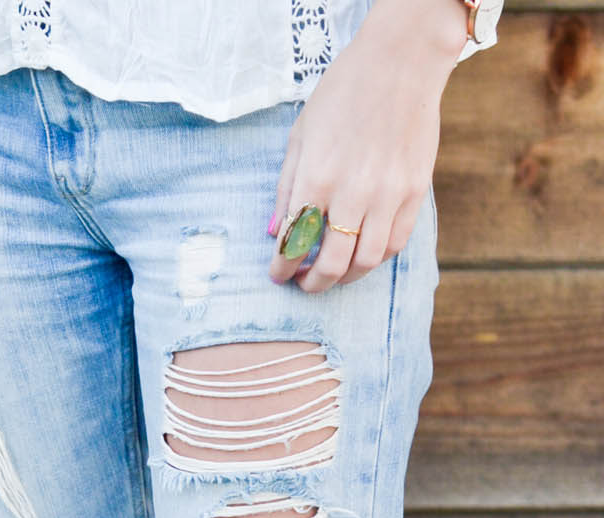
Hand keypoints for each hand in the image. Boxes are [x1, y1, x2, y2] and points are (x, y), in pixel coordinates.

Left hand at [270, 0, 466, 292]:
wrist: (399, 62)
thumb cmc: (343, 94)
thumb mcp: (301, 135)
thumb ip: (286, 187)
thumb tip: (276, 232)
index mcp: (316, 178)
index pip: (293, 244)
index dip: (282, 268)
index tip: (278, 275)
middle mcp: (352, 193)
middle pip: (331, 264)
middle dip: (312, 283)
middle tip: (305, 283)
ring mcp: (387, 194)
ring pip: (366, 262)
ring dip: (345, 277)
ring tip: (334, 273)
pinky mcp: (414, 191)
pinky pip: (395, 243)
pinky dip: (376, 257)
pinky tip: (363, 251)